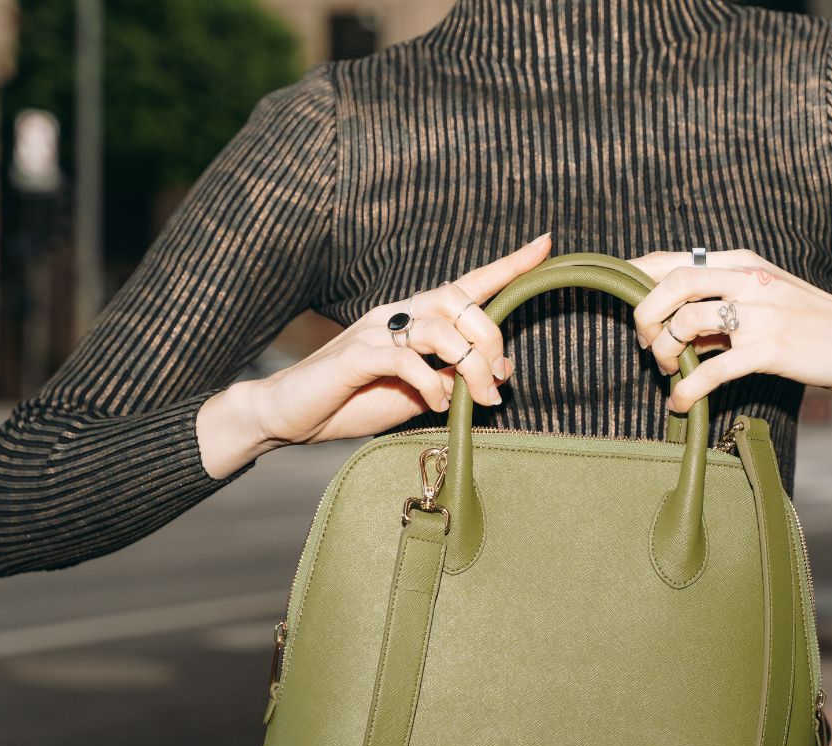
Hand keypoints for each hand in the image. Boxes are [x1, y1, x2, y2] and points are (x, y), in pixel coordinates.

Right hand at [254, 234, 553, 444]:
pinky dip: (432, 383)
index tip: (545, 245)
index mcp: (414, 318)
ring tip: (473, 400)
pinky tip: (435, 403)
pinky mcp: (355, 357)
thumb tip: (499, 372)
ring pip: (440, 328)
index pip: (467, 284)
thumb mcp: (417, 394)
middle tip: (497, 381)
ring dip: (469, 366)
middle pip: (461, 302)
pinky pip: (406, 359)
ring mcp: (374, 332)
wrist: (286, 414)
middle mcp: (397, 314)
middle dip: (491, 338)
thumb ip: (454, 379)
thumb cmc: (353, 401)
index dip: (507, 266)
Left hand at [625, 247, 831, 412]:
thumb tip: (673, 327)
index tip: (613, 292)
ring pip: (686, 323)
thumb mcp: (764, 301)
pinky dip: (688, 390)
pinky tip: (680, 404)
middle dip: (645, 316)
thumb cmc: (812, 326)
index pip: (674, 259)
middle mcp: (749, 279)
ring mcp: (761, 312)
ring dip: (667, 352)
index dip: (634, 274)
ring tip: (672, 373)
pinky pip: (712, 370)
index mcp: (742, 262)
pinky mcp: (771, 348)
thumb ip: (720, 307)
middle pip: (673, 283)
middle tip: (648, 344)